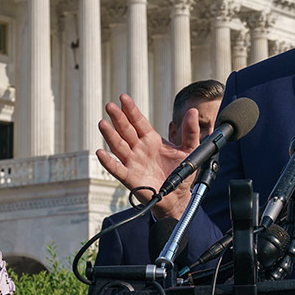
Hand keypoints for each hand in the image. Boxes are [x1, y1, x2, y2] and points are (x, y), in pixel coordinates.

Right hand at [96, 95, 201, 219]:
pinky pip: (117, 168)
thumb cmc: (181, 173)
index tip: (123, 98)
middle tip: (109, 106)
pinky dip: (108, 161)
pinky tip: (101, 153)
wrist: (178, 196)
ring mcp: (133, 162)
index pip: (138, 121)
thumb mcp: (190, 149)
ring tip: (102, 123)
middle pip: (126, 130)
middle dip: (118, 118)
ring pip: (119, 146)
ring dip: (110, 135)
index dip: (131, 110)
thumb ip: (190, 131)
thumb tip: (193, 112)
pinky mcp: (130, 178)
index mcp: (151, 140)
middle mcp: (139, 149)